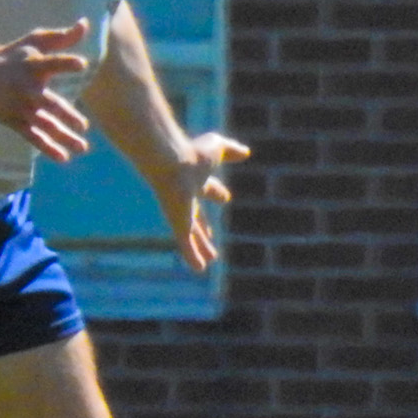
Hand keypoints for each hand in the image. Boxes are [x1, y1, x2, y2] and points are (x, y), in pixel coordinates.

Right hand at [0, 22, 91, 160]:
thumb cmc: (15, 55)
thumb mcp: (35, 42)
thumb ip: (62, 36)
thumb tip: (86, 23)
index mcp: (32, 65)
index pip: (51, 63)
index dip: (65, 62)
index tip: (82, 63)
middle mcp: (24, 87)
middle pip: (46, 102)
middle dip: (64, 115)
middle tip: (84, 126)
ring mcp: (17, 106)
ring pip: (42, 124)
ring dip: (61, 136)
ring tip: (83, 147)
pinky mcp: (12, 120)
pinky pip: (31, 136)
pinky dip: (46, 147)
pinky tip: (64, 157)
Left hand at [149, 131, 249, 273]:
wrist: (173, 165)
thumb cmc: (193, 155)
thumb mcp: (217, 148)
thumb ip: (230, 150)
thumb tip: (245, 152)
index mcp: (196, 181)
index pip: (207, 189)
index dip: (216, 193)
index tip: (225, 197)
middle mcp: (186, 199)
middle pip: (196, 217)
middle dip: (204, 228)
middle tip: (210, 238)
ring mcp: (181, 214)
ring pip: (192, 235)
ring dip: (200, 247)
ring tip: (210, 260)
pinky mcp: (179, 225)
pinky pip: (186, 245)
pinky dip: (192, 256)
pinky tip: (199, 269)